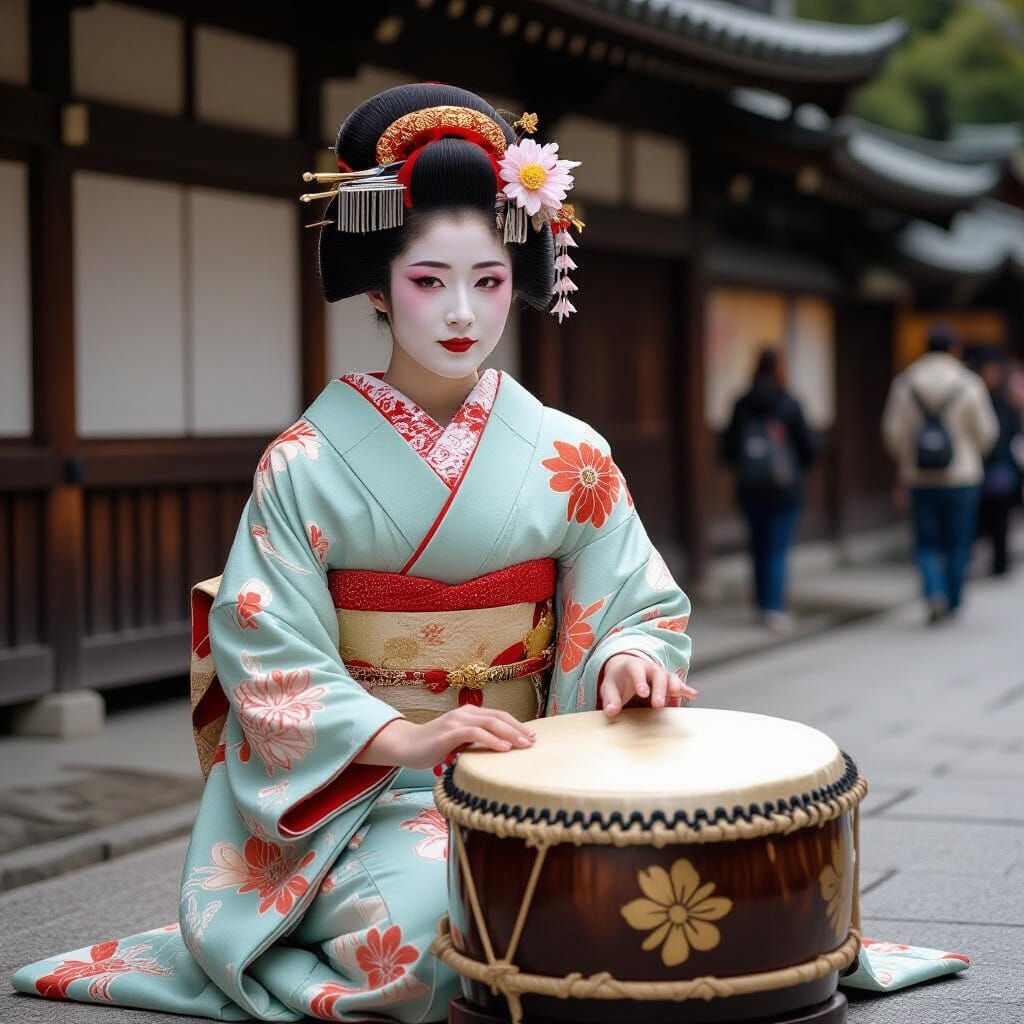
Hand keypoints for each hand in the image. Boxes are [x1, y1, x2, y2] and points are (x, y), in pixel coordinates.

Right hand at [356, 706, 535, 769]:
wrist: (405, 746)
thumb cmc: (433, 747)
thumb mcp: (459, 742)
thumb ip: (475, 741)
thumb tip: (499, 750)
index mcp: (469, 713)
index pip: (499, 716)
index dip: (517, 724)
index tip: (532, 736)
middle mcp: (464, 713)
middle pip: (499, 717)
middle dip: (519, 729)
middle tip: (533, 741)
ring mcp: (456, 721)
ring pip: (490, 723)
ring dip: (510, 734)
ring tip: (523, 745)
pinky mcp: (448, 733)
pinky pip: (475, 733)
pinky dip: (491, 739)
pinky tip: (503, 748)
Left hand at [600, 654, 694, 717]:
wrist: (624, 669)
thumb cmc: (616, 679)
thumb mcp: (609, 687)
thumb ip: (610, 699)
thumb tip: (610, 712)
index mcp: (633, 666)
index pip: (637, 671)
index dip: (640, 681)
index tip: (643, 693)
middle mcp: (649, 668)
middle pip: (657, 675)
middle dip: (659, 689)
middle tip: (658, 705)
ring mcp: (660, 674)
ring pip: (670, 678)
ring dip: (674, 687)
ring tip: (678, 694)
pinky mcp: (668, 682)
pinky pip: (678, 685)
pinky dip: (685, 689)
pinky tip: (693, 695)